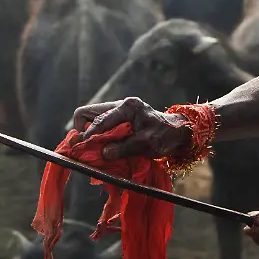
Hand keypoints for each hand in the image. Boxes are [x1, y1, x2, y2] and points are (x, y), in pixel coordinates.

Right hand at [71, 97, 191, 159]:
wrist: (177, 131)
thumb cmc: (165, 135)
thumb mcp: (147, 144)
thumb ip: (125, 148)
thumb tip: (104, 153)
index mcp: (127, 107)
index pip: (100, 120)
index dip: (89, 135)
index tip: (82, 149)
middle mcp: (119, 105)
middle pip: (87, 112)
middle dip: (81, 130)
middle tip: (81, 147)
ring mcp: (117, 111)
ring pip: (90, 117)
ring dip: (88, 133)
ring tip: (90, 148)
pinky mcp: (117, 119)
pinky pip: (98, 124)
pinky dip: (95, 135)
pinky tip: (100, 147)